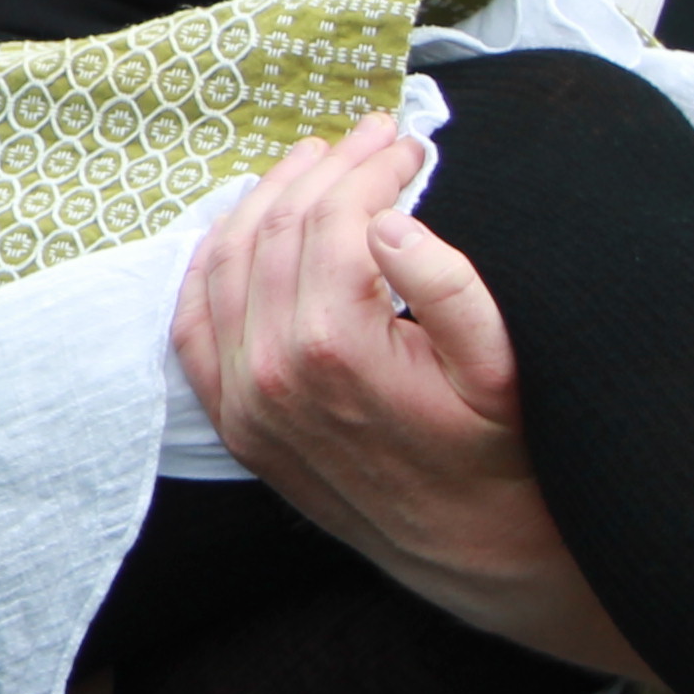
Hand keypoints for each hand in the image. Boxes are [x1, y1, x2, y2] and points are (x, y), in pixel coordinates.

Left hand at [173, 118, 636, 675]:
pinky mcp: (237, 424)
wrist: (476, 554)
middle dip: (325, 171)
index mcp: (335, 350)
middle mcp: (272, 374)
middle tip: (366, 139)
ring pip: (227, 265)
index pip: (333, 220)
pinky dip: (208, 268)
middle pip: (278, 230)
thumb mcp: (500, 369)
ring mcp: (244, 402)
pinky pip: (194, 327)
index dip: (371, 169)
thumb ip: (450, 287)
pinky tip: (239, 232)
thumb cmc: (500, 458)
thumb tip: (389, 222)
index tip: (407, 145)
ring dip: (266, 201)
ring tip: (312, 165)